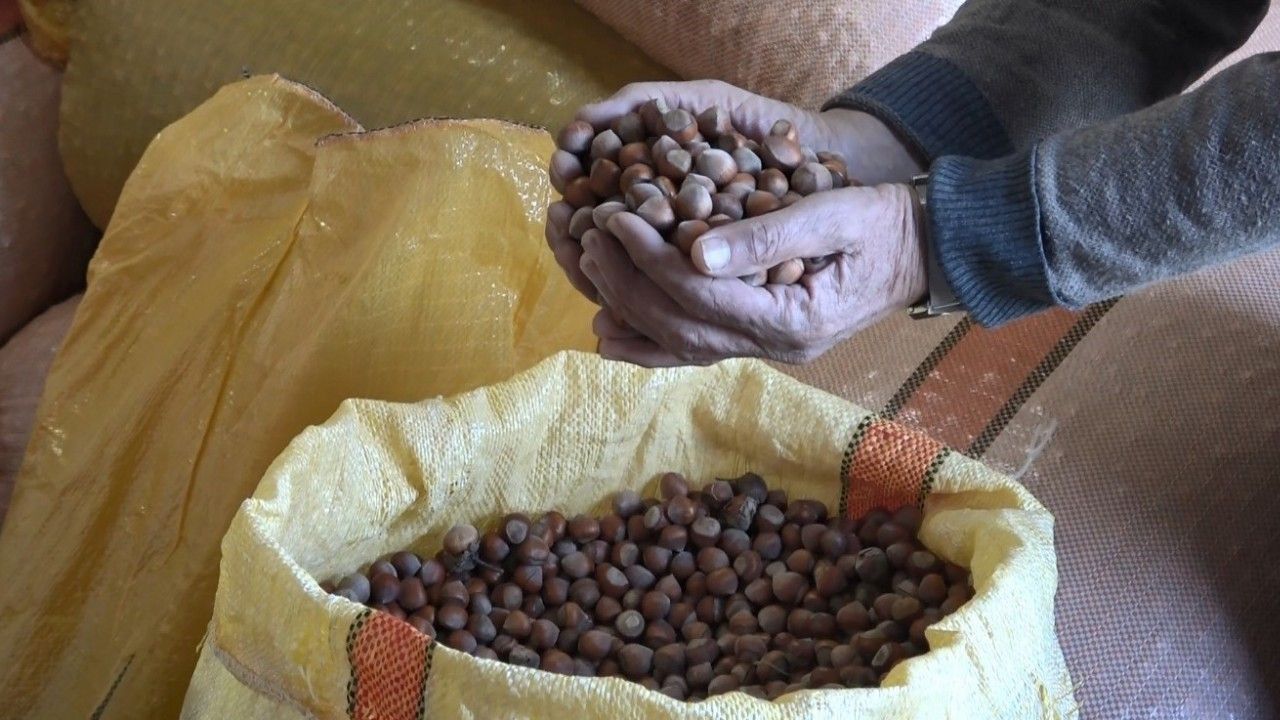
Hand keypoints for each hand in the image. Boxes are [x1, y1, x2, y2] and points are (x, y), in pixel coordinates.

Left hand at [577, 183, 927, 366]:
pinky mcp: (764, 340)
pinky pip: (697, 350)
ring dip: (630, 314)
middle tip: (589, 238)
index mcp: (794, 319)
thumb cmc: (888, 225)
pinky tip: (614, 329)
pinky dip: (651, 342)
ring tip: (588, 277)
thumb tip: (696, 250)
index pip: (701, 295)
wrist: (928, 253)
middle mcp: (777, 347)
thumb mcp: (838, 213)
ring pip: (682, 347)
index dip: (650, 259)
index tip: (614, 218)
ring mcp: (770, 350)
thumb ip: (771, 234)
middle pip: (681, 326)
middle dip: (627, 283)